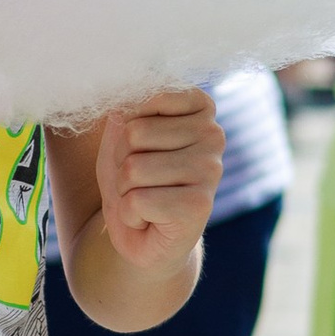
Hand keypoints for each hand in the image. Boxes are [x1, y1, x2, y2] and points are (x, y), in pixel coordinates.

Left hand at [93, 86, 222, 281]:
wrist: (141, 237)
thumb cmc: (131, 180)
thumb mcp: (120, 135)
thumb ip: (125, 110)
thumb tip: (122, 104)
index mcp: (199, 108)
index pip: (146, 98)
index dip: (126, 127)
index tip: (138, 148)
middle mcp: (213, 134)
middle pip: (134, 133)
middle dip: (121, 163)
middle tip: (138, 182)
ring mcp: (211, 170)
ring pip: (133, 168)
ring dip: (124, 190)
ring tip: (143, 200)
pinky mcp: (199, 206)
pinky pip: (137, 201)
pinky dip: (129, 215)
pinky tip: (148, 220)